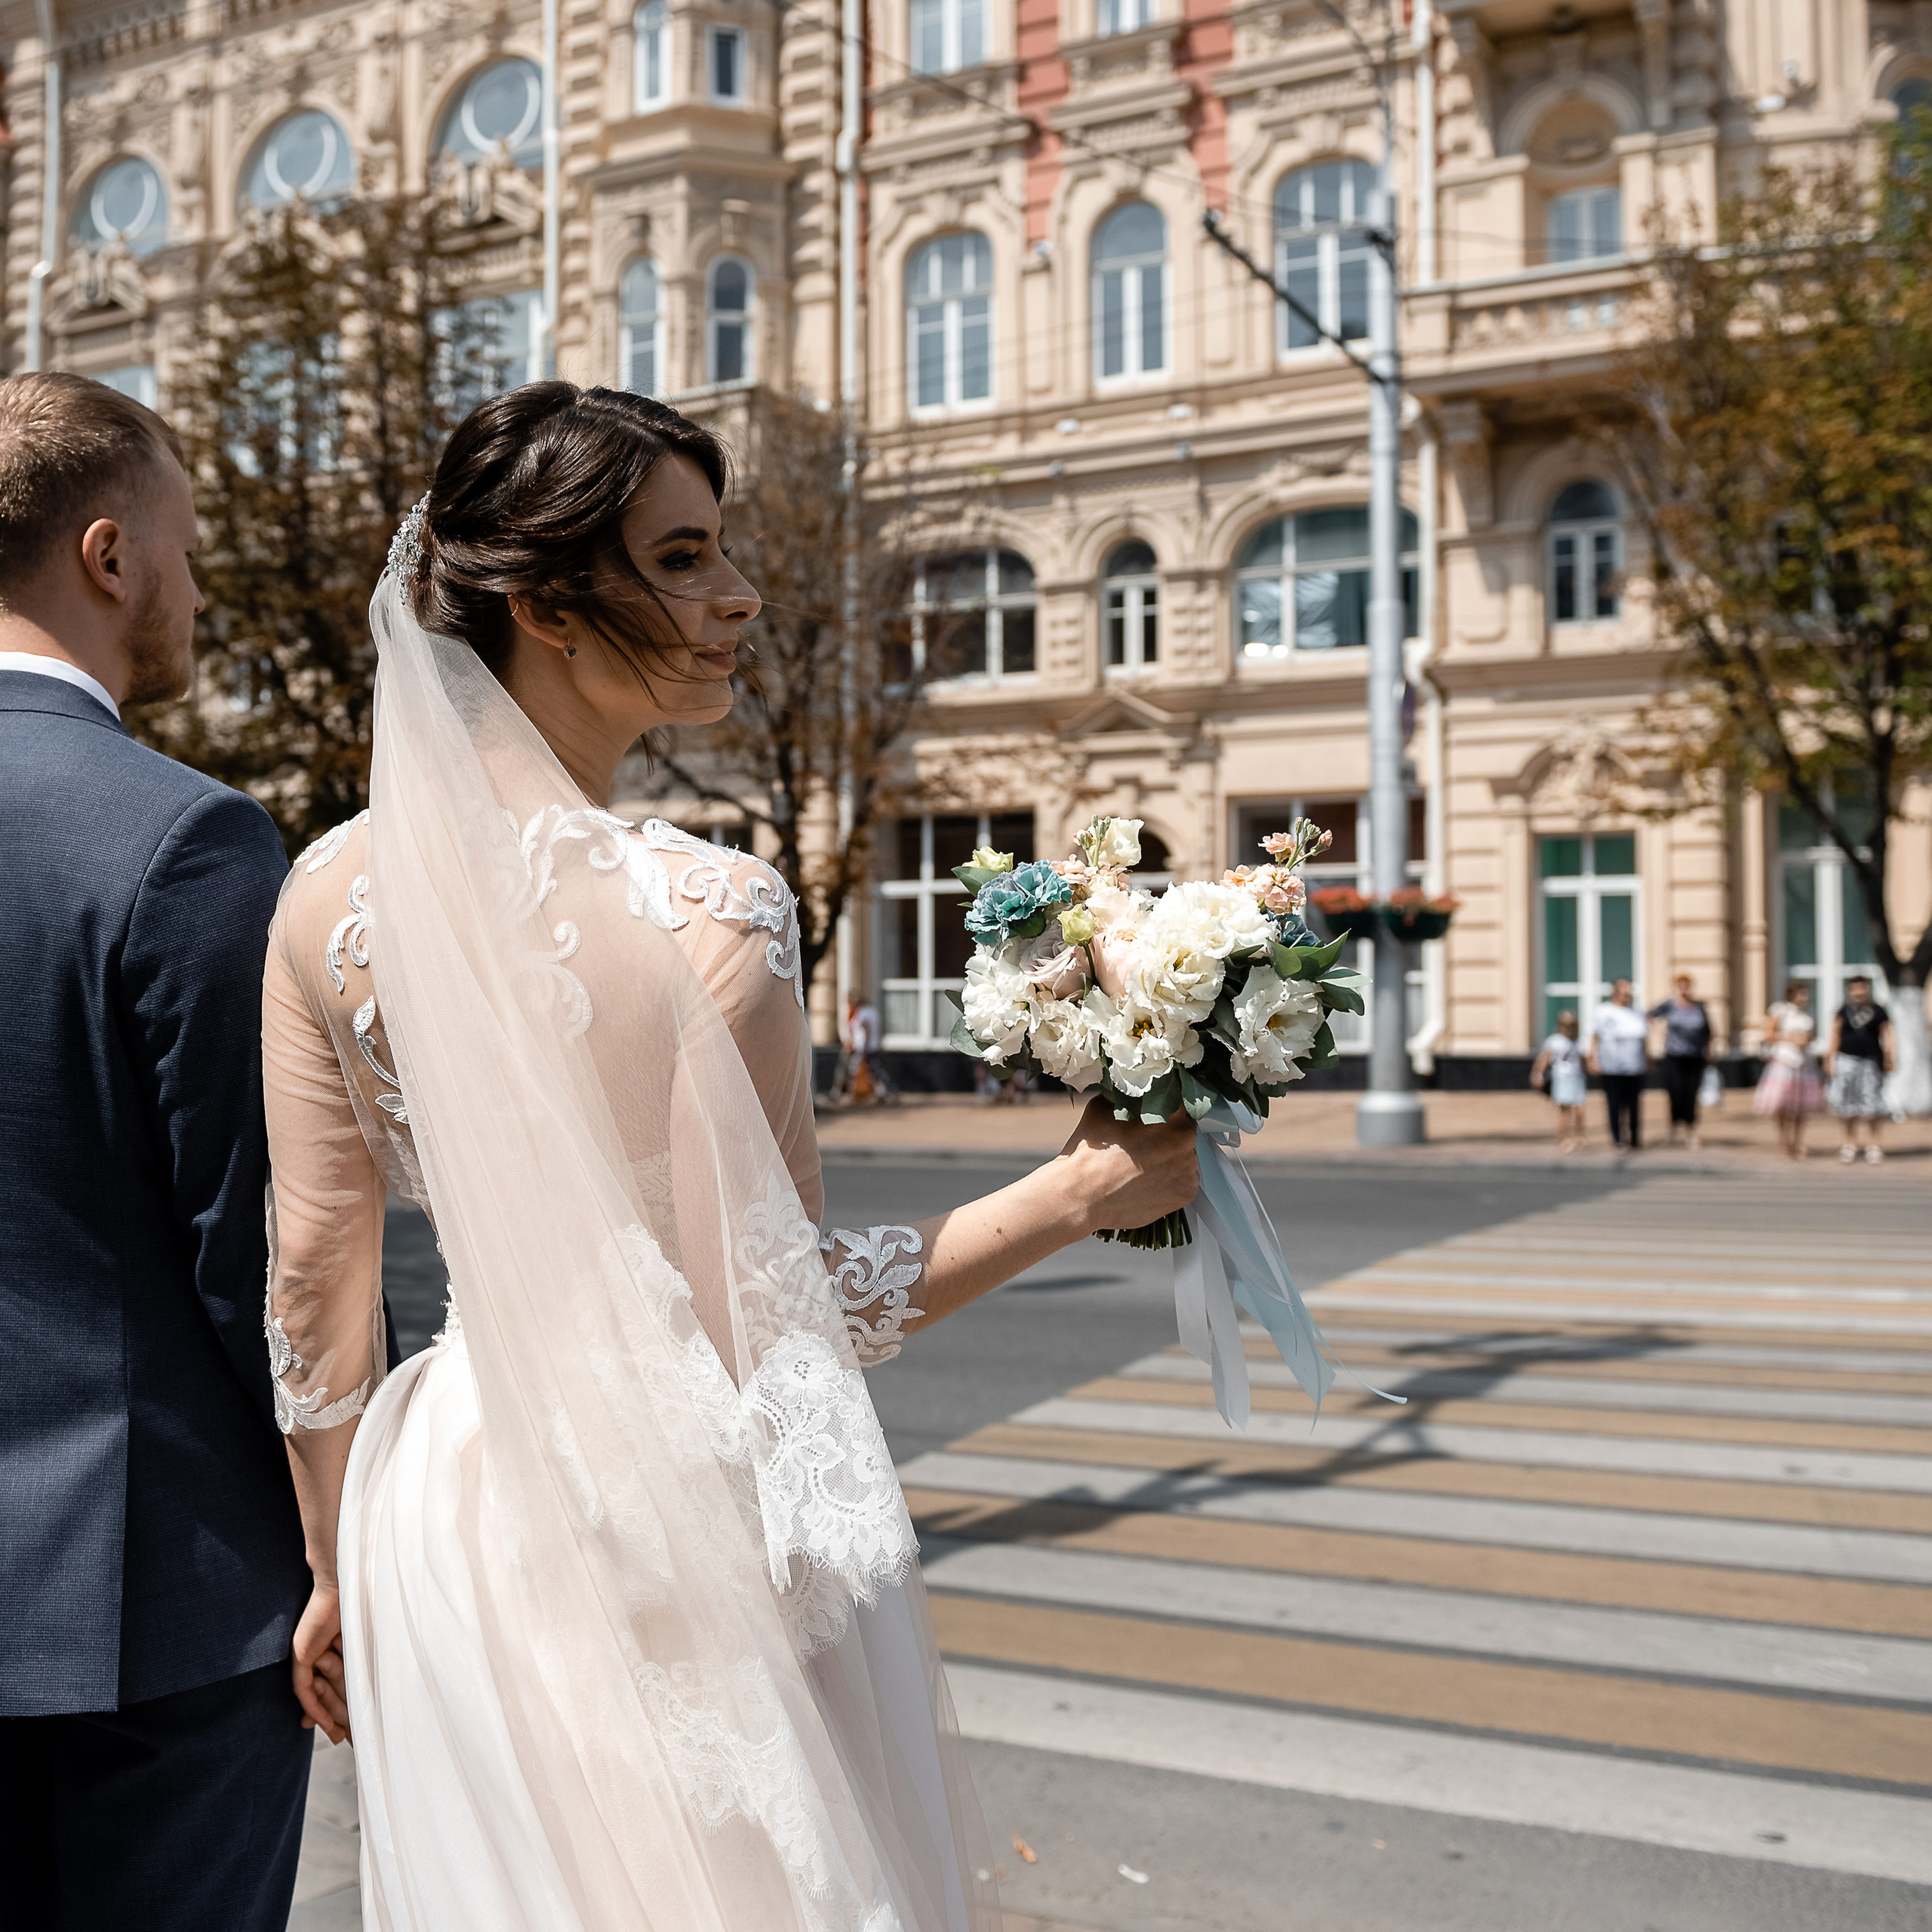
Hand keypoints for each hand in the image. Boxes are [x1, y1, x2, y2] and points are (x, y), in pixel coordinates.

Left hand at [292, 1582, 351, 1744]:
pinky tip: (318, 1724)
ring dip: (326, 1717)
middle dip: (336, 1718)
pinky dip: (312, 1707)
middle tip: (344, 1739)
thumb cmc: (359, 1604)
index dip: (343, 1705)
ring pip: (316, 1695)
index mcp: (333, 1648)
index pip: (336, 1684)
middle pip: (327, 1694)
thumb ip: (365, 1659)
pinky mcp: (301, 1656)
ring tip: (338, 1736)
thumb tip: (380, 1677)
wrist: (343, 1583)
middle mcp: (318, 1654)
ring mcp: (308, 1656)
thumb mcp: (365, 1639)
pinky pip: (303, 1691)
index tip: (351, 1726)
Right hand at [1055, 1096, 1199, 1237]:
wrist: (1081, 1197)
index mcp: (1168, 1111)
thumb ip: (1127, 1096)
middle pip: (1183, 1130)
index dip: (1162, 1108)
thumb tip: (1133, 1091)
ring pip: (1184, 1157)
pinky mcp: (1186, 1192)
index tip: (1150, 1117)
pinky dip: (1169, 1181)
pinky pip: (1183, 1181)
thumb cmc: (1089, 1153)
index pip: (1176, 1101)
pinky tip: (1147, 1182)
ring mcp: (1188, 1167)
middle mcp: (1185, 1138)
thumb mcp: (1102, 1107)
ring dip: (1169, 1158)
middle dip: (1166, 1135)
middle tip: (1142, 1144)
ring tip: (1142, 1166)